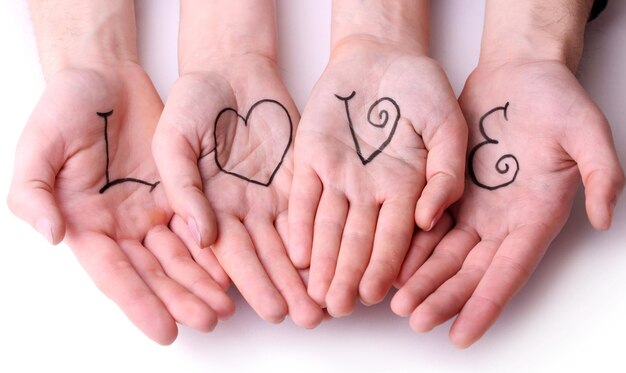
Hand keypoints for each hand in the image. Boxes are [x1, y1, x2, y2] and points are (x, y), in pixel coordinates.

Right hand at [8, 65, 233, 343]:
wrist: (106, 77)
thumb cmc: (67, 106)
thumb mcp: (40, 144)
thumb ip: (34, 191)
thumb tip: (52, 235)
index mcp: (85, 222)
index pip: (114, 273)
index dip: (139, 302)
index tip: (165, 331)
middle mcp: (121, 225)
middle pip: (154, 272)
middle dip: (181, 299)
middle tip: (209, 321)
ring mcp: (150, 210)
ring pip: (180, 256)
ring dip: (202, 282)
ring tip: (227, 306)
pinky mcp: (176, 193)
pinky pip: (197, 225)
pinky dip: (213, 249)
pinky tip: (232, 267)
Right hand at [153, 57, 323, 327]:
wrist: (231, 71)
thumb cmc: (193, 102)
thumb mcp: (173, 140)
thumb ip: (184, 187)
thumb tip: (202, 236)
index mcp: (207, 208)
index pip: (227, 256)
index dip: (244, 284)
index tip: (261, 311)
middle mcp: (241, 210)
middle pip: (264, 258)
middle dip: (284, 290)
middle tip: (306, 319)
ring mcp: (270, 196)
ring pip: (291, 243)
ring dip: (307, 275)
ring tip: (325, 304)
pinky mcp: (297, 178)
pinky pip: (310, 213)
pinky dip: (322, 238)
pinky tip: (336, 260)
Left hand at [288, 38, 466, 315]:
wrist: (380, 56)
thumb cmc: (419, 89)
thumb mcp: (447, 124)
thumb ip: (446, 171)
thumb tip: (428, 218)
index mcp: (405, 187)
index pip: (394, 237)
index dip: (385, 267)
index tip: (376, 296)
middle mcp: (369, 190)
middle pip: (357, 241)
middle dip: (348, 276)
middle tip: (337, 309)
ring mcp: (338, 176)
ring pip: (328, 227)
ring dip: (323, 261)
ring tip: (315, 295)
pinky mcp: (311, 159)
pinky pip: (304, 197)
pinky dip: (301, 225)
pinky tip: (299, 254)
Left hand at [391, 60, 624, 346]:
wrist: (518, 73)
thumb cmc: (555, 98)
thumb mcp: (586, 130)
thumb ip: (600, 173)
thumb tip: (604, 217)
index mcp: (535, 216)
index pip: (509, 271)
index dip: (486, 304)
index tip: (462, 335)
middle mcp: (503, 221)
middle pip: (470, 271)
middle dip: (444, 298)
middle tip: (415, 321)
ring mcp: (475, 208)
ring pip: (445, 255)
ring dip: (423, 280)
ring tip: (397, 304)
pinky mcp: (451, 191)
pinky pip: (429, 227)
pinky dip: (413, 248)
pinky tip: (393, 264)